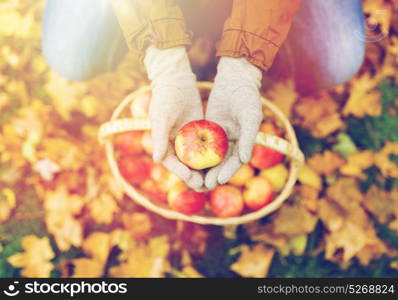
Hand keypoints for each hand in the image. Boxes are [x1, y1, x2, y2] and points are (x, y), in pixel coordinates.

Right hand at [144, 46, 203, 189]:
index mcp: (163, 144)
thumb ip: (159, 138)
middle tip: (208, 185)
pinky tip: (222, 162)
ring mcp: (187, 140)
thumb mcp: (162, 117)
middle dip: (195, 177)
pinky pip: (205, 147)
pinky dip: (211, 156)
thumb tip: (156, 160)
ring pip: (196, 160)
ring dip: (205, 170)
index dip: (182, 173)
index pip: (172, 163)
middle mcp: (174, 145)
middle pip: (185, 166)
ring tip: (216, 179)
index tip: (193, 180)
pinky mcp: (198, 133)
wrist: (176, 80)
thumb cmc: (165, 98)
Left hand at [205, 57, 262, 189]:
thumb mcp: (250, 116)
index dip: (228, 172)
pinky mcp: (209, 128)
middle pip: (223, 162)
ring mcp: (220, 135)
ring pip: (211, 155)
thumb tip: (245, 159)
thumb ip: (249, 138)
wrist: (235, 78)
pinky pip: (202, 142)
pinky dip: (196, 152)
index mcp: (244, 141)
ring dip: (204, 167)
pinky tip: (187, 160)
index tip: (219, 180)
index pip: (236, 161)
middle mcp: (232, 141)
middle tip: (204, 185)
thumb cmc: (247, 97)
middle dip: (214, 174)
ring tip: (195, 178)